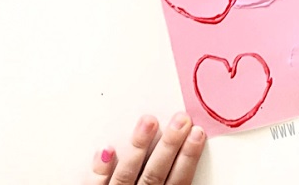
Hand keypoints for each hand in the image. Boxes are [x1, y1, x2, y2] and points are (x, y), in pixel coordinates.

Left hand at [85, 112, 205, 184]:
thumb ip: (175, 184)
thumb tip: (189, 159)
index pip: (179, 180)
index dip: (189, 156)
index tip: (198, 133)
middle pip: (156, 173)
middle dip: (170, 145)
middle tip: (181, 120)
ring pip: (128, 173)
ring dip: (139, 147)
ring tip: (148, 120)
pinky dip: (100, 169)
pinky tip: (106, 148)